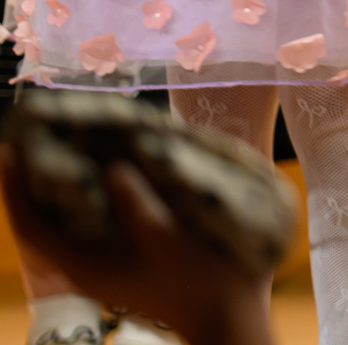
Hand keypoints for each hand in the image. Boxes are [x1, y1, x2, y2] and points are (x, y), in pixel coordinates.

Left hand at [0, 149, 273, 344]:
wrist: (225, 312)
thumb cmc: (199, 280)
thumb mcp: (168, 239)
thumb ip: (137, 204)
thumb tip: (115, 167)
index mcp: (84, 264)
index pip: (31, 226)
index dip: (16, 188)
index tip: (10, 149)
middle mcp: (85, 262)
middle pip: (44, 218)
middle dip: (37, 178)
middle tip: (40, 136)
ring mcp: (103, 261)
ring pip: (67, 218)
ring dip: (65, 183)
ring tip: (70, 143)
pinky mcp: (121, 257)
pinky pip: (93, 219)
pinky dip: (93, 193)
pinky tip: (109, 168)